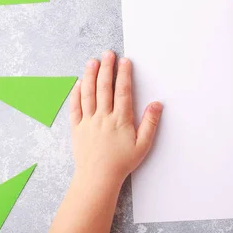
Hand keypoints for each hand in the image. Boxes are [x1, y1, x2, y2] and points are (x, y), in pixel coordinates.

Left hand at [69, 51, 162, 187]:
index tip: (125, 61)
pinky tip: (78, 83)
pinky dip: (76, 93)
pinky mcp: (77, 128)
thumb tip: (157, 104)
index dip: (124, 74)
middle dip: (106, 68)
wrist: (97, 178)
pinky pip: (75, 107)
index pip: (122, 91)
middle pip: (104, 87)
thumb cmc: (122, 162)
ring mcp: (88, 121)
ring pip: (88, 93)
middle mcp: (103, 117)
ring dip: (90, 75)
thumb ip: (150, 123)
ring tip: (92, 61)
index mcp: (120, 120)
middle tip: (108, 54)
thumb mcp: (143, 145)